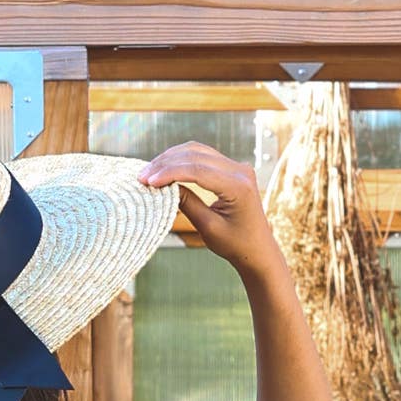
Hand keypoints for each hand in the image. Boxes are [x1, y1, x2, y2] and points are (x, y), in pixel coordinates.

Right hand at [140, 139, 283, 277]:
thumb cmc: (236, 244)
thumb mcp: (208, 227)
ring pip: (197, 151)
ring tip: (150, 172)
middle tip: (142, 176)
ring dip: (171, 158)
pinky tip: (165, 168)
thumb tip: (164, 186)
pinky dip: (182, 159)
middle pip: (196, 155)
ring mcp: (238, 166)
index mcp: (238, 186)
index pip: (198, 170)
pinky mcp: (232, 168)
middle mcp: (241, 170)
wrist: (257, 249)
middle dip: (166, 163)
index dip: (170, 173)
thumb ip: (187, 203)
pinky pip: (203, 156)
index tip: (148, 181)